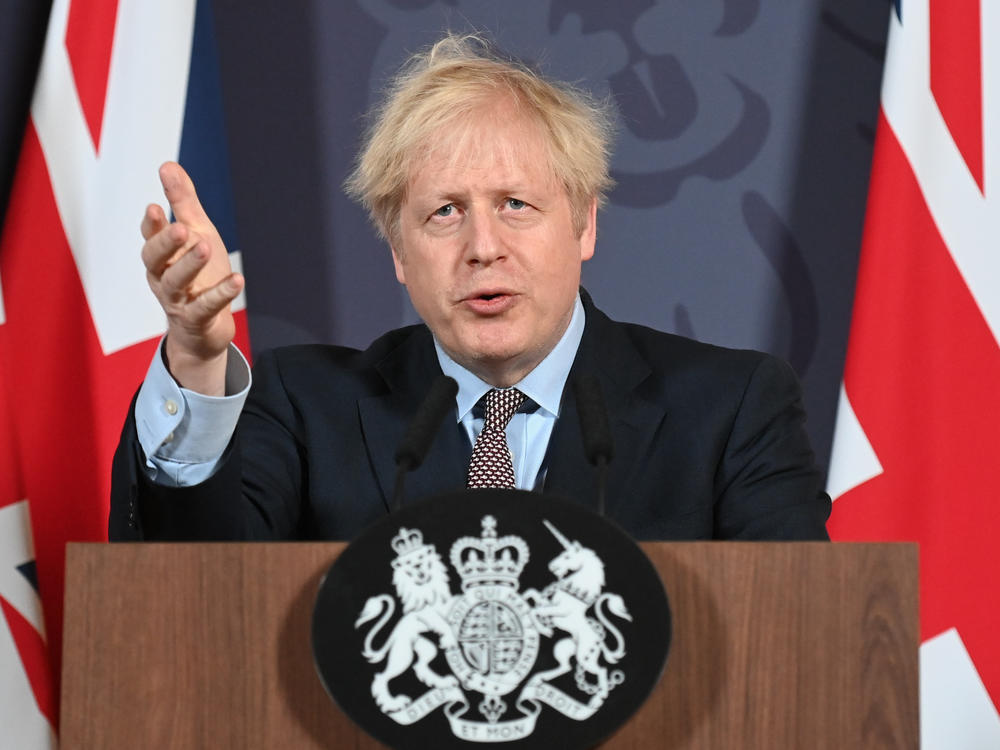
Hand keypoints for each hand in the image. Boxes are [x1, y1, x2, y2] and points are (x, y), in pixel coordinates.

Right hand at [141, 162, 243, 394]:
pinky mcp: (196, 319)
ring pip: (176, 282)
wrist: (204, 329)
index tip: (156, 206)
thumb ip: (182, 202)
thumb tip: (167, 165)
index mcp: (161, 255)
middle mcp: (162, 276)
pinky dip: (220, 293)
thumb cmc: (197, 275)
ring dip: (189, 264)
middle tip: (181, 228)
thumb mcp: (195, 234)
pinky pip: (205, 306)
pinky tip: (237, 279)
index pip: (151, 236)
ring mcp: (177, 300)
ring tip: (205, 246)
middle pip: (155, 259)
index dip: (152, 223)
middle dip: (165, 242)